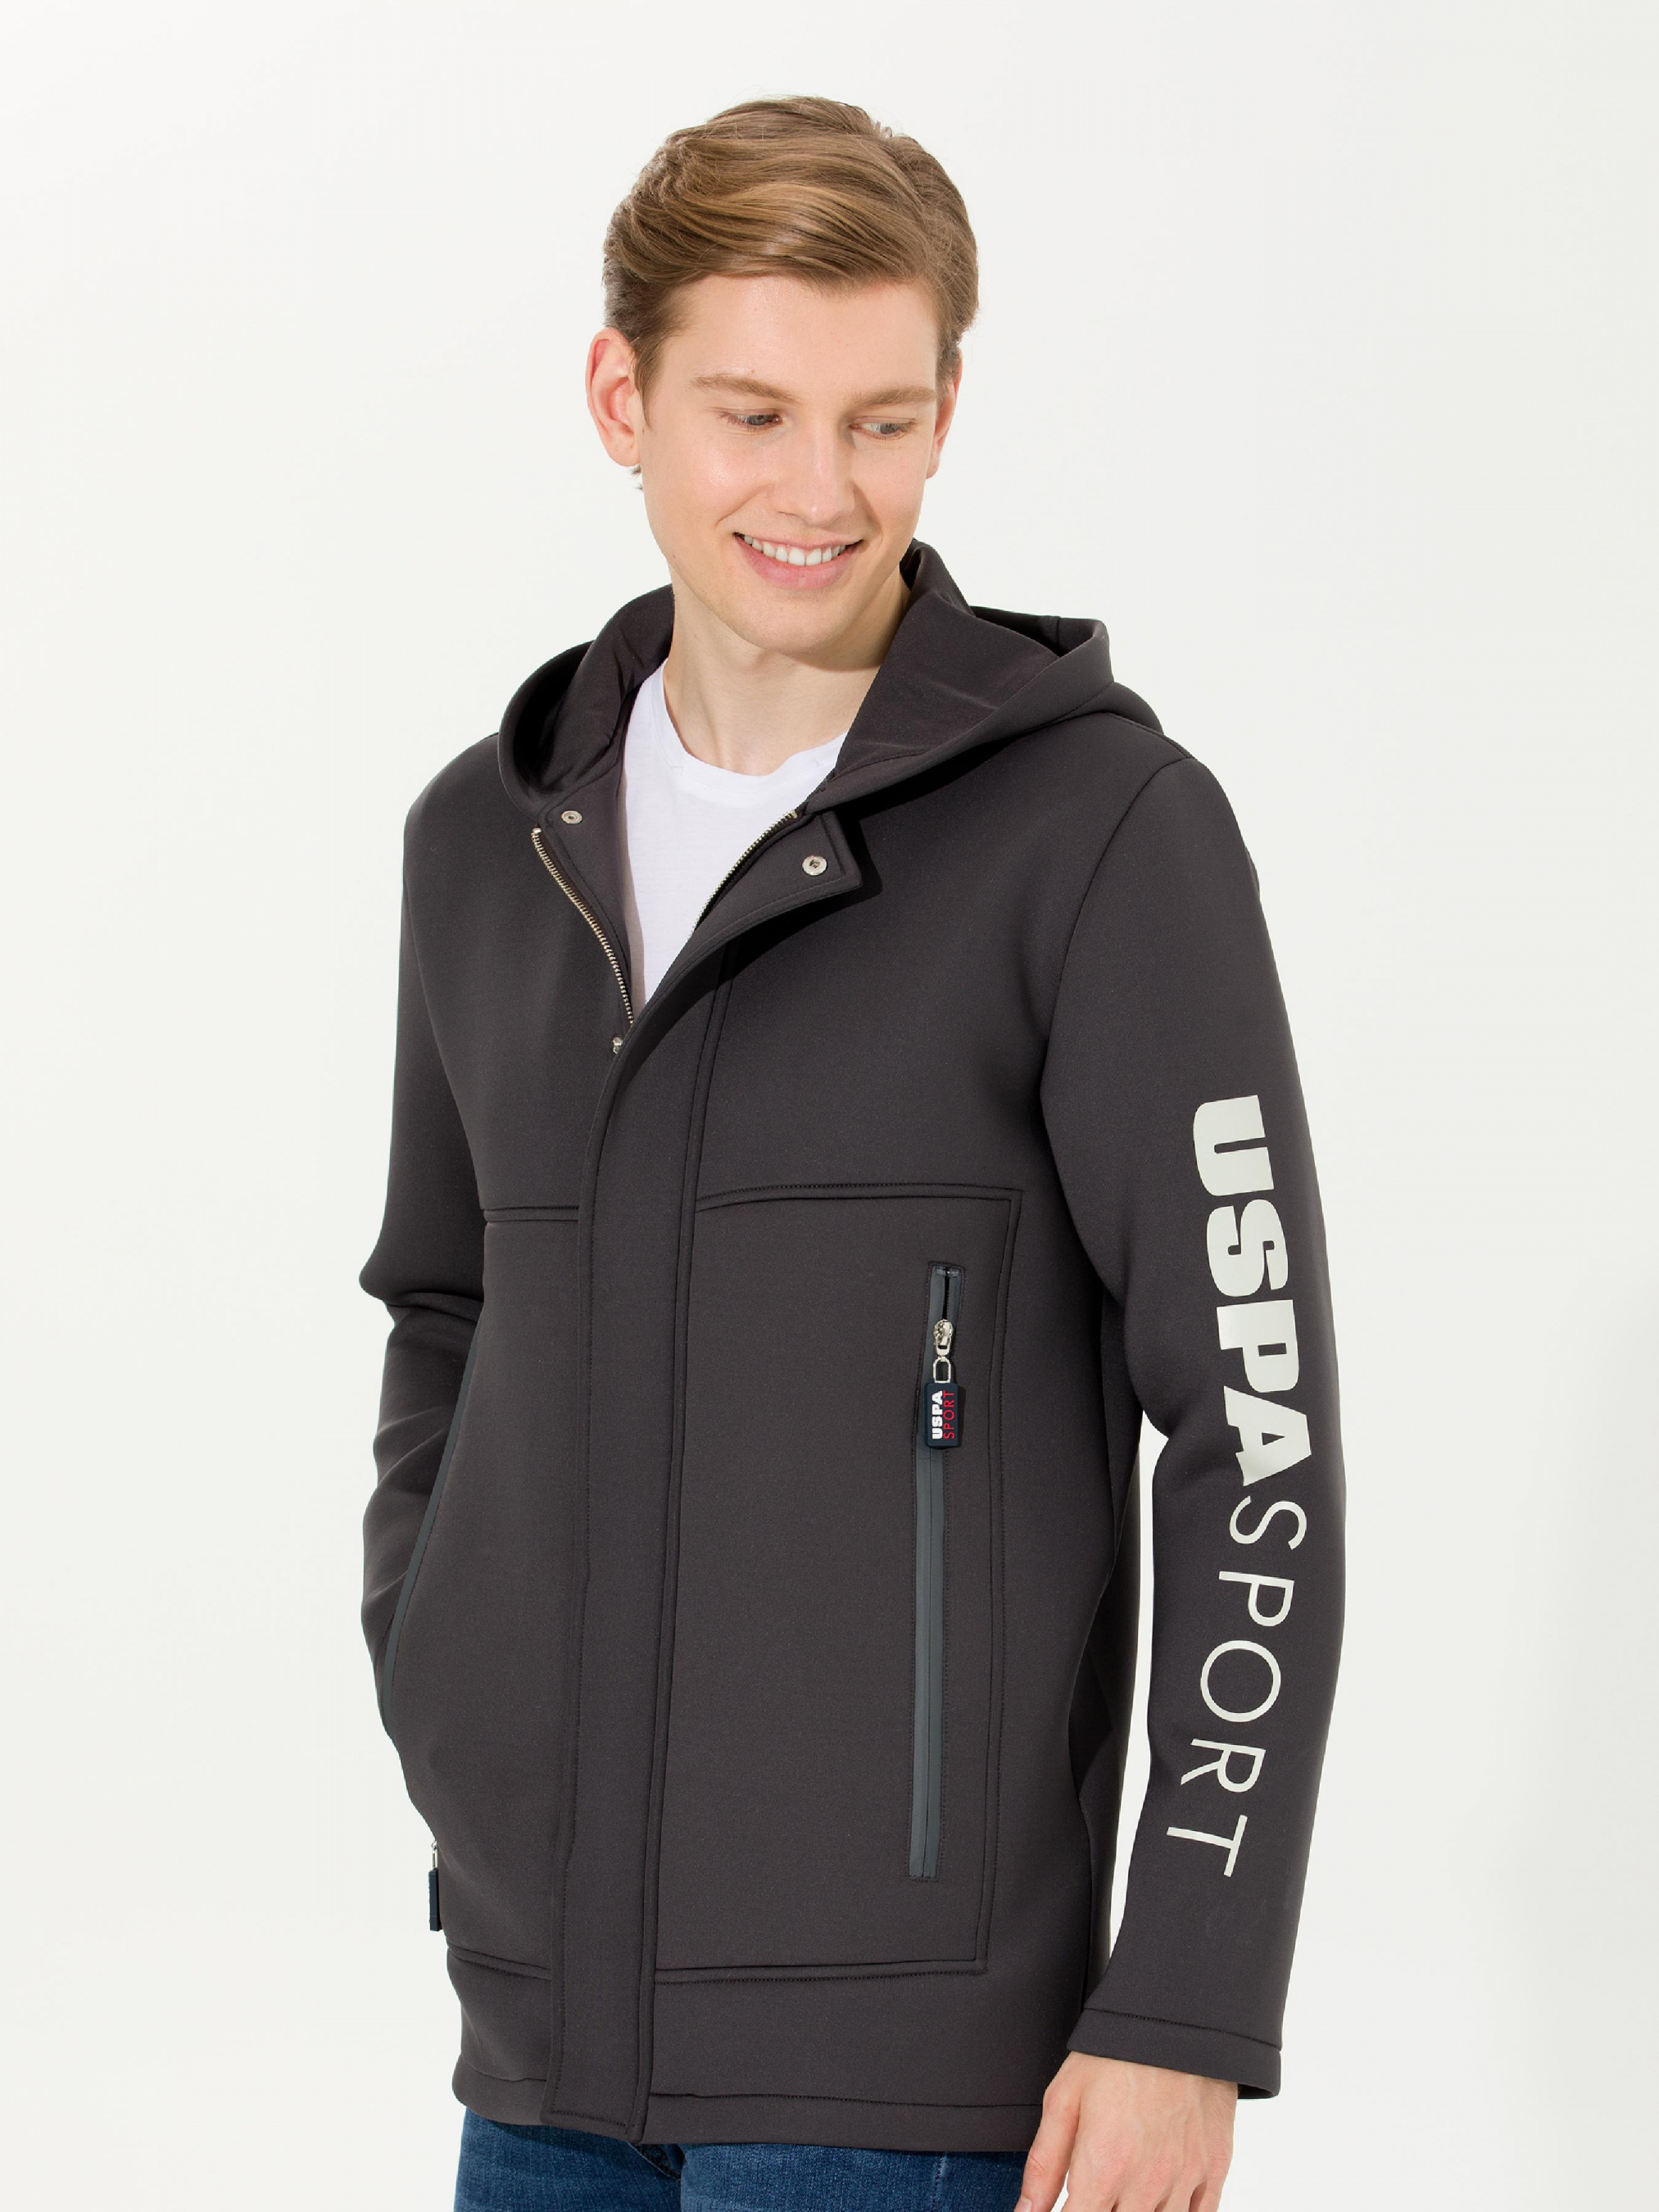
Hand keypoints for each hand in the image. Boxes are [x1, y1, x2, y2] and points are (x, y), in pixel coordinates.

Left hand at [1015, 2052, 1236, 2211]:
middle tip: (1096, 2188)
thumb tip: (1026, 2211)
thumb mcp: (1063, 2099)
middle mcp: (1146, 2183)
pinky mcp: (1213, 2171)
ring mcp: (1184, 2180)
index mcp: (1104, 2167)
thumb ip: (1043, 2164)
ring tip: (1123, 2190)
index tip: (1069, 2203)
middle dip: (1102, 2211)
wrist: (1176, 2020)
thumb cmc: (1117, 2054)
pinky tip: (1159, 2199)